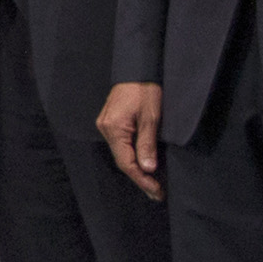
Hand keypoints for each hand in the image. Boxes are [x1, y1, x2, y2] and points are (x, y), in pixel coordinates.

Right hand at [97, 81, 162, 197]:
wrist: (138, 67)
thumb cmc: (146, 90)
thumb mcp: (151, 117)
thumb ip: (147, 144)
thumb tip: (148, 169)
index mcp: (114, 129)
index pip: (126, 163)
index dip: (142, 179)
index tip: (157, 191)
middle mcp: (105, 129)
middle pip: (122, 161)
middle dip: (140, 178)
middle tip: (157, 193)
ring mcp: (106, 125)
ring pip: (121, 154)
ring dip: (136, 169)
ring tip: (152, 183)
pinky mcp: (111, 122)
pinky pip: (120, 145)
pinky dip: (132, 157)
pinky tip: (142, 164)